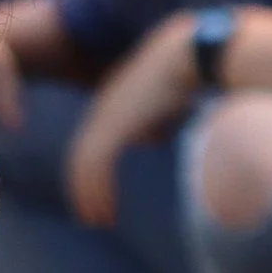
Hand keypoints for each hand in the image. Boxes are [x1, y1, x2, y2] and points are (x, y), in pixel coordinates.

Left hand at [65, 15, 199, 228]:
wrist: (189, 51)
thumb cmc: (187, 72)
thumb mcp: (165, 100)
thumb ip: (153, 121)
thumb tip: (154, 139)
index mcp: (113, 102)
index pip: (92, 143)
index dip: (93, 171)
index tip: (101, 194)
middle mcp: (103, 108)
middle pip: (82, 156)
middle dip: (85, 189)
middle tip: (93, 217)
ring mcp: (105, 115)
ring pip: (84, 164)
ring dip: (90, 195)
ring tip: (98, 220)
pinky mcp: (113, 125)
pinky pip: (96, 165)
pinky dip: (97, 191)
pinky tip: (103, 212)